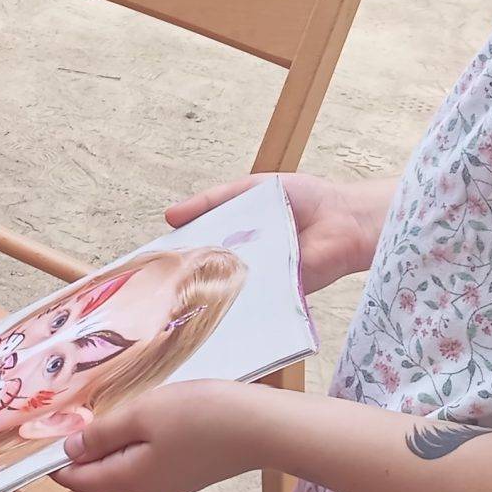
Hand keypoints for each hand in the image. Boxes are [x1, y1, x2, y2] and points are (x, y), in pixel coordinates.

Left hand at [51, 378, 263, 491]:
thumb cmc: (201, 415)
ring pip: (128, 461)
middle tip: (70, 412)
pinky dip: (138, 438)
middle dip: (84, 448)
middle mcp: (150, 487)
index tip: (37, 439)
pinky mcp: (191, 468)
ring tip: (106, 408)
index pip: (78, 480)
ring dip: (112, 440)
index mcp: (131, 478)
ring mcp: (173, 480)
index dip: (54, 461)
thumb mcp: (142, 415)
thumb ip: (103, 433)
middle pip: (102, 471)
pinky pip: (151, 456)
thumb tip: (70, 451)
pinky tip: (144, 414)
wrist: (263, 426)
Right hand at [168, 172, 395, 294]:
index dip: (175, 253)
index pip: (199, 245)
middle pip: (208, 271)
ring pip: (226, 288)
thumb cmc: (303, 198)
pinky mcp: (277, 295)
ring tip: (175, 300)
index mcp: (235, 234)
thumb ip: (212, 201)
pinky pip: (252, 300)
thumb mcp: (250, 189)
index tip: (148, 262)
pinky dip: (238, 301)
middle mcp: (244, 259)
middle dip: (184, 278)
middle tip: (154, 287)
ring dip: (207, 290)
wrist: (343, 219)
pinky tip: (215, 302)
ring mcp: (259, 279)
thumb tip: (169, 216)